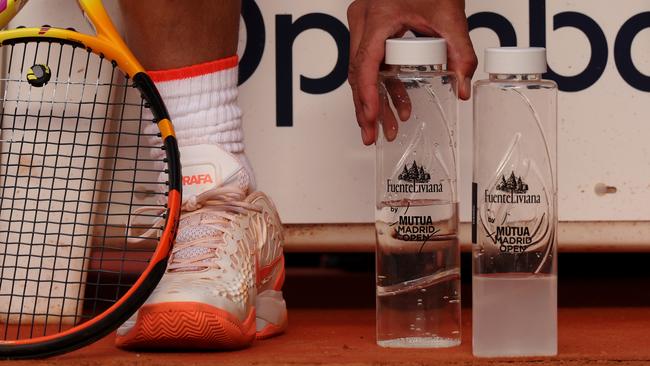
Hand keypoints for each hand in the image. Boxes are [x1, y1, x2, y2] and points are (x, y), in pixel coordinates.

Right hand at [347, 0, 476, 144]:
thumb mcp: (450, 16)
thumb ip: (460, 53)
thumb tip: (463, 87)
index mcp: (378, 17)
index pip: (366, 64)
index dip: (367, 95)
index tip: (370, 119)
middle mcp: (363, 20)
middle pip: (358, 74)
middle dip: (366, 108)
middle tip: (372, 135)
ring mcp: (363, 24)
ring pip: (362, 72)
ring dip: (374, 101)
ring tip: (387, 128)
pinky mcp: (369, 28)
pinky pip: (370, 62)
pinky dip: (382, 84)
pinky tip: (399, 104)